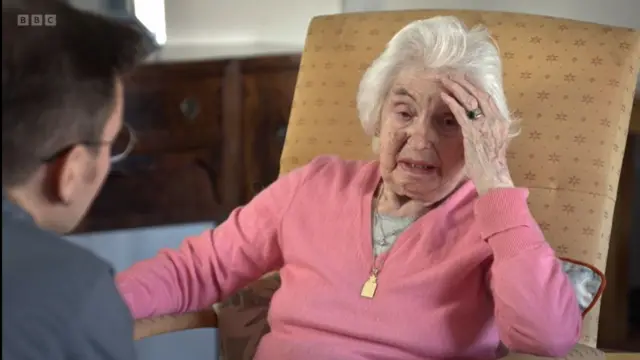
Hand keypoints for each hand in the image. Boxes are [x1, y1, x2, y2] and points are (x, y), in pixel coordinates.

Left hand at [439, 74, 513, 195]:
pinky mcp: (472, 132)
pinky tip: (444, 96)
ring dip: (456, 88)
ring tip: (445, 80)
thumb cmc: (491, 163)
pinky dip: (452, 102)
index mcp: (501, 121)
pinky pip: (460, 113)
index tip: (464, 79)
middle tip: (452, 74)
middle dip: (464, 82)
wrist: (493, 176)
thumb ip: (489, 128)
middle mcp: (495, 120)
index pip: (488, 98)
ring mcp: (484, 125)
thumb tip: (479, 120)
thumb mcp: (494, 141)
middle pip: (478, 94)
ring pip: (469, 100)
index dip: (475, 87)